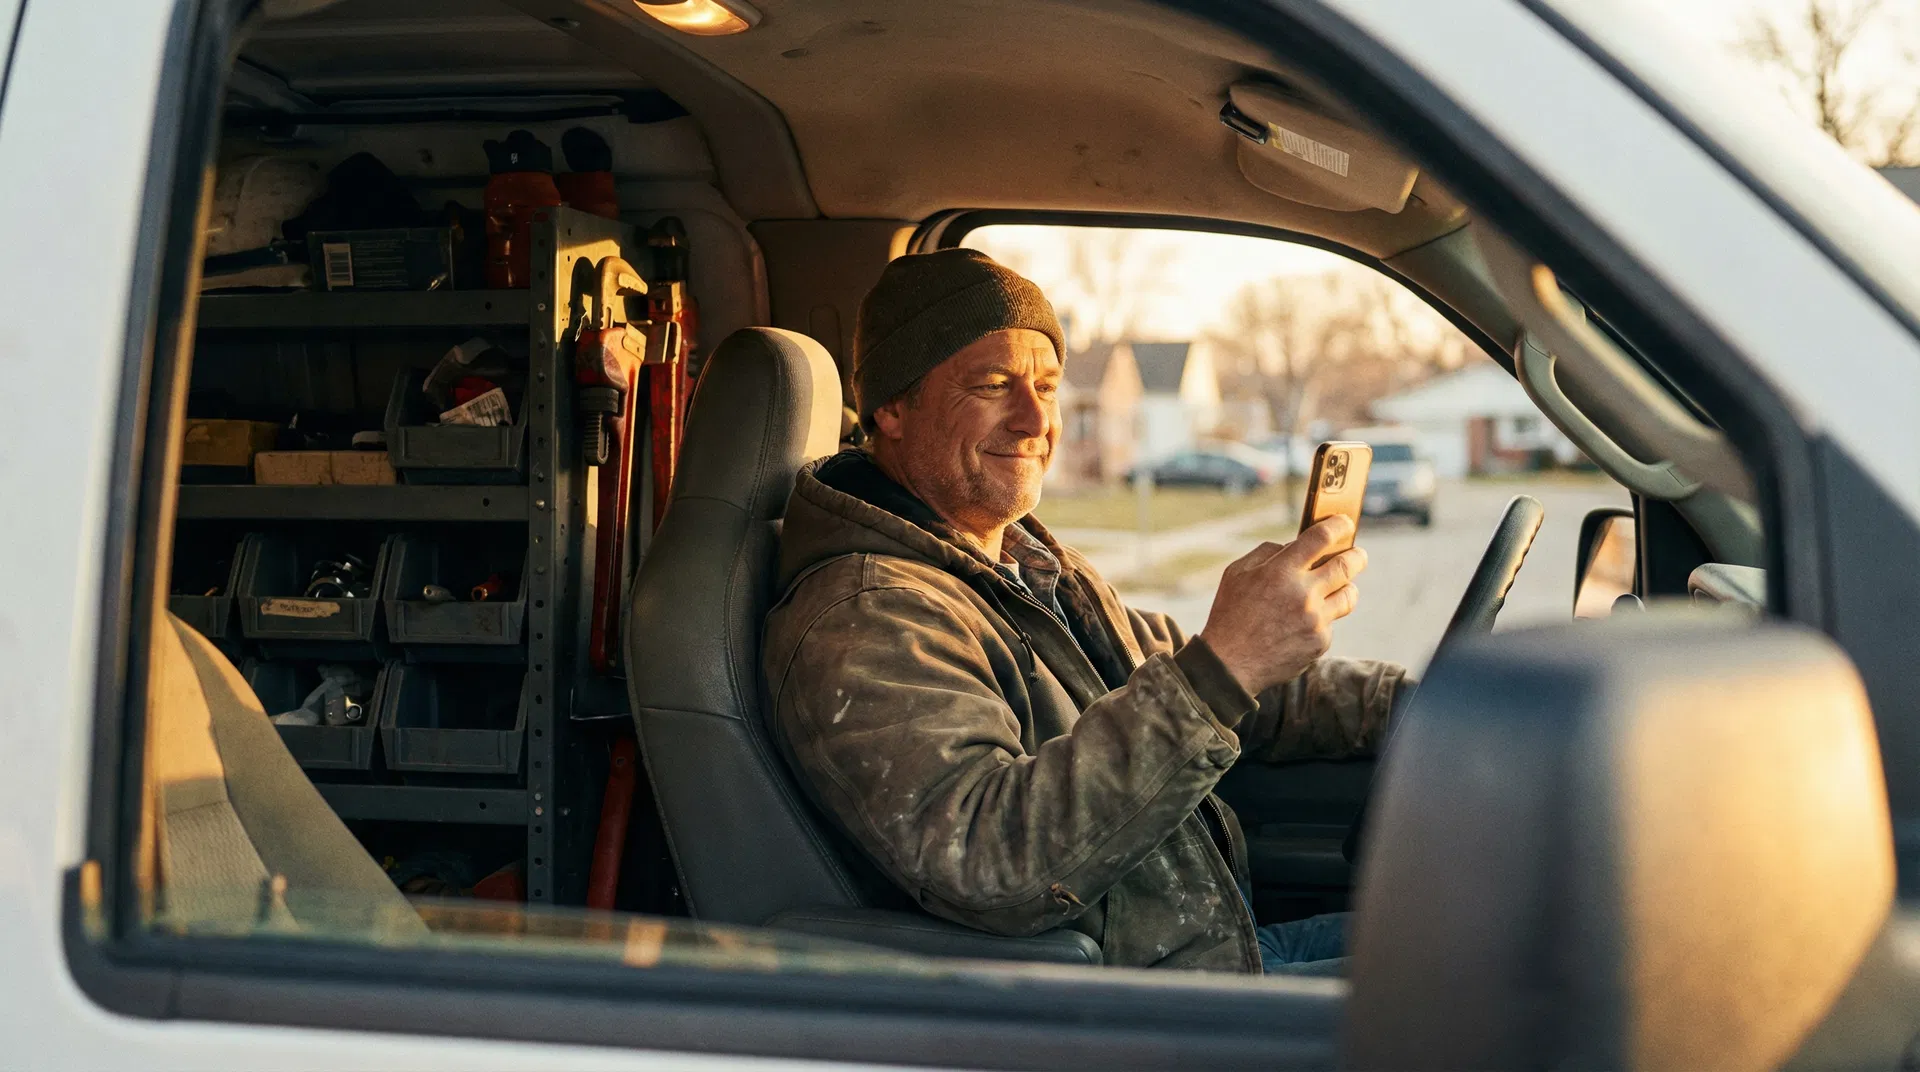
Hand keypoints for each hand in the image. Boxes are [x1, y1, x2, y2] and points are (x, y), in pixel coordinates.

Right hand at [1197, 516, 1366, 695]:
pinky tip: (1303, 623)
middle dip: (1357, 556)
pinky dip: (1322, 618)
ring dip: (1346, 587)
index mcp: (1280, 571)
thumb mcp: (1236, 573)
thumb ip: (1267, 552)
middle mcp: (1303, 593)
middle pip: (1347, 565)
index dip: (1338, 525)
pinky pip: (1331, 622)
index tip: (1344, 523)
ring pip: (1349, 595)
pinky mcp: (1320, 642)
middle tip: (1357, 555)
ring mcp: (1315, 620)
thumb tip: (1295, 544)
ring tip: (1337, 587)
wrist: (1229, 664)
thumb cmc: (1230, 614)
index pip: (1321, 538)